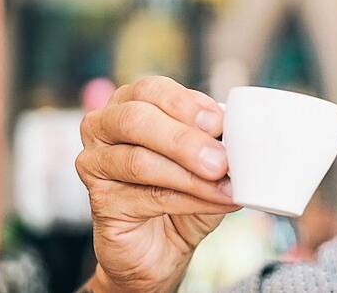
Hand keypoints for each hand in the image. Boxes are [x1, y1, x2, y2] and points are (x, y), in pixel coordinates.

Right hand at [76, 76, 239, 291]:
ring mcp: (94, 164)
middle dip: (184, 139)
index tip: (220, 123)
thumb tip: (241, 130)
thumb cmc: (184, 191)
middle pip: (136, 120)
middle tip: (221, 160)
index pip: (151, 89)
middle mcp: (103, 127)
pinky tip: (216, 201)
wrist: (162, 246)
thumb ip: (216, 139)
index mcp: (130, 103)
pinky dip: (189, 199)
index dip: (185, 103)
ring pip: (139, 161)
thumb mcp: (207, 157)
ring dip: (190, 174)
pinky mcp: (100, 202)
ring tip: (224, 183)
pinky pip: (146, 197)